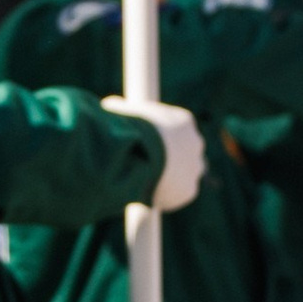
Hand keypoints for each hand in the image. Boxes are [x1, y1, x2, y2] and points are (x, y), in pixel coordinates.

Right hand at [105, 96, 204, 210]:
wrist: (143, 153)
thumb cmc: (129, 128)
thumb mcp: (119, 111)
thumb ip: (117, 110)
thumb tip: (107, 107)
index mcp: (183, 121)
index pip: (173, 129)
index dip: (156, 138)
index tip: (141, 145)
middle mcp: (195, 142)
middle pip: (182, 151)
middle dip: (166, 158)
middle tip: (142, 164)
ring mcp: (195, 167)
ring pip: (182, 174)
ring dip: (166, 178)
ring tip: (140, 181)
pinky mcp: (188, 190)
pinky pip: (175, 195)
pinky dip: (161, 195)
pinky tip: (143, 193)